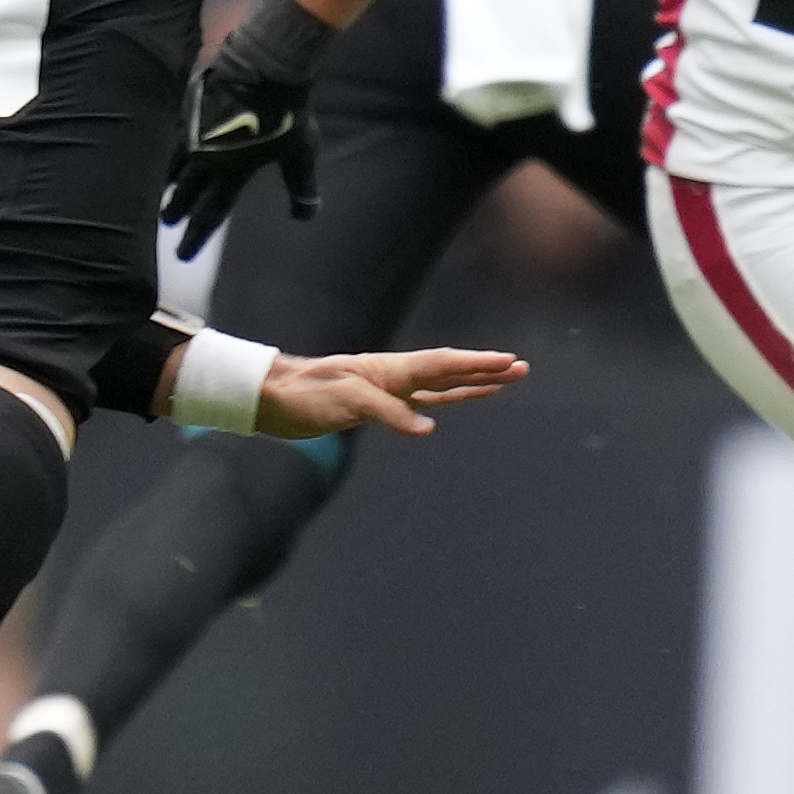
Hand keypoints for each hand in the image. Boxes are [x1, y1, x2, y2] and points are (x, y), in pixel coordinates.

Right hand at [161, 0, 334, 256]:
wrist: (267, 64)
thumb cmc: (288, 112)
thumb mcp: (301, 153)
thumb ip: (302, 186)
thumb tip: (306, 215)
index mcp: (231, 172)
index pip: (210, 214)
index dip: (196, 237)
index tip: (183, 256)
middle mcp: (207, 156)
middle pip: (186, 191)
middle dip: (177, 210)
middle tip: (167, 221)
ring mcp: (194, 129)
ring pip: (174, 162)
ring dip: (169, 179)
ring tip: (165, 187)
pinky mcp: (190, 106)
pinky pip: (176, 131)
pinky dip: (172, 144)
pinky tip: (171, 143)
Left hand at [254, 345, 527, 438]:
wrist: (271, 399)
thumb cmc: (305, 394)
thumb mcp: (347, 402)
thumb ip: (389, 413)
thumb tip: (427, 430)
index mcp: (391, 370)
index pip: (443, 365)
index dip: (477, 365)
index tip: (509, 362)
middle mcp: (393, 378)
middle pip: (448, 373)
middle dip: (485, 372)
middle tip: (521, 369)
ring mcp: (385, 393)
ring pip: (438, 389)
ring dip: (469, 386)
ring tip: (500, 383)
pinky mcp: (373, 410)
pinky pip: (416, 407)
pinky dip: (438, 407)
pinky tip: (446, 412)